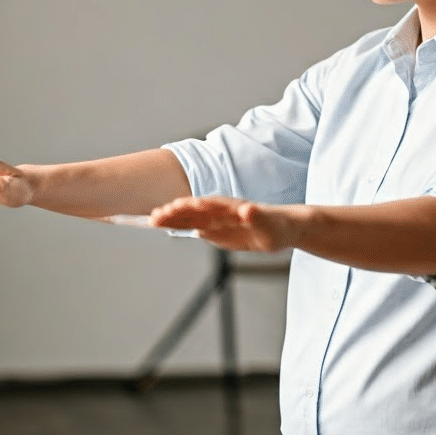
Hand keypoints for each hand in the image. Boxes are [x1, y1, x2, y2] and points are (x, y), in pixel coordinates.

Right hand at [149, 196, 306, 252]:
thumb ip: (256, 217)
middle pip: (193, 210)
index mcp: (231, 206)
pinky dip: (179, 226)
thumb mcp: (269, 223)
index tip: (173, 208)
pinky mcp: (216, 229)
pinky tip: (165, 226)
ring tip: (152, 220)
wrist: (283, 228)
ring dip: (172, 219)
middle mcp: (220, 211)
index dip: (190, 206)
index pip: (206, 205)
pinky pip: (193, 226)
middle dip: (174, 212)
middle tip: (154, 216)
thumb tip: (247, 209)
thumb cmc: (278, 225)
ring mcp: (216, 219)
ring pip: (190, 218)